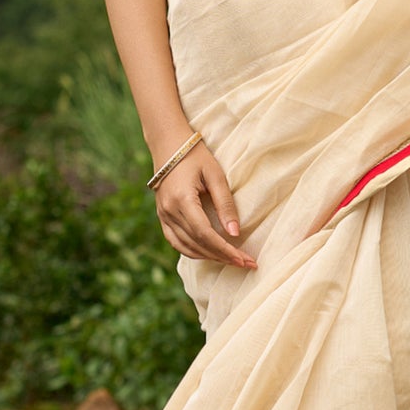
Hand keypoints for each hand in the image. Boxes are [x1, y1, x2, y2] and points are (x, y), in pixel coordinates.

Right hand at [152, 142, 256, 269]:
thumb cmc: (196, 157)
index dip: (225, 250)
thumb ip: (225, 204)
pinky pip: (177, 242)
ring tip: (233, 260)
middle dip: (223, 257)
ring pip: (186, 248)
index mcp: (182, 200)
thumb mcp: (216, 175)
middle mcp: (169, 212)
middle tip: (246, 263)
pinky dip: (194, 251)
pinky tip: (211, 254)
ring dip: (210, 257)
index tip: (244, 259)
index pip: (206, 234)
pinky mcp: (162, 218)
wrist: (169, 145)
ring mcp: (163, 216)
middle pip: (197, 244)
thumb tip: (235, 233)